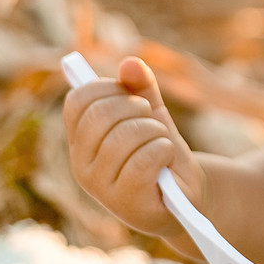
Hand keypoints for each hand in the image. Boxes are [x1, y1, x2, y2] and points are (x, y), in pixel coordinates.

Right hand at [64, 57, 206, 238]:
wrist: (185, 193)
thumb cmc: (161, 151)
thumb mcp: (153, 114)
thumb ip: (142, 89)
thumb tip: (130, 62)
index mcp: (81, 140)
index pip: (78, 100)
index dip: (109, 87)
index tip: (133, 96)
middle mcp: (82, 164)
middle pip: (102, 114)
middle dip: (138, 108)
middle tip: (152, 121)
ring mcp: (100, 186)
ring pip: (127, 135)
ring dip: (156, 132)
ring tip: (161, 144)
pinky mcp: (125, 201)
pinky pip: (145, 159)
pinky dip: (164, 151)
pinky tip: (166, 161)